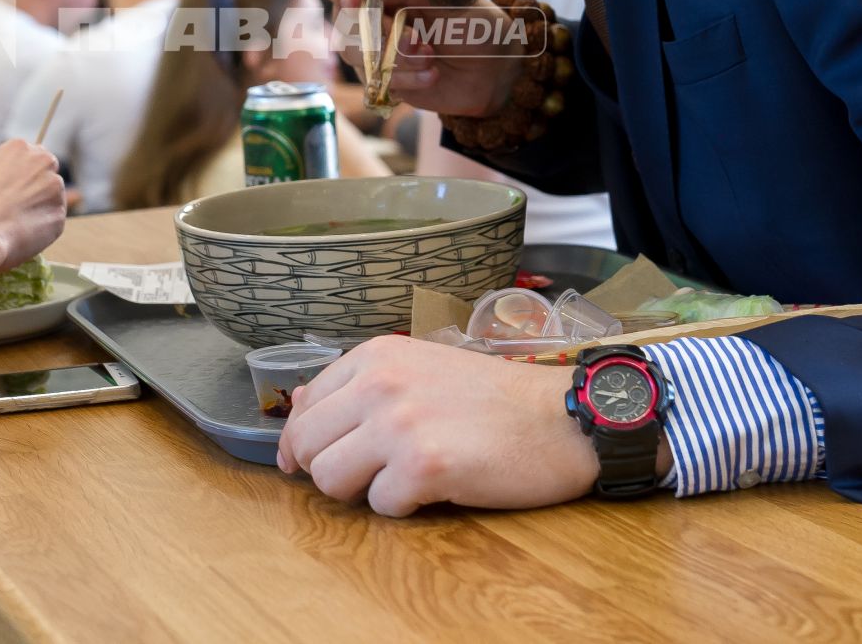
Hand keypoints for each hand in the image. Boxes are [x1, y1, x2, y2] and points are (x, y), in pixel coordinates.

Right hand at [0, 140, 65, 352]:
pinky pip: (55, 225)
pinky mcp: (59, 214)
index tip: (8, 203)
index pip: (33, 160)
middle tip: (8, 223)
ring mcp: (53, 187)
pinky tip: (18, 242)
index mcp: (17, 148)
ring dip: (38, 219)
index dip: (20, 186)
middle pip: (47, 180)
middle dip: (33, 200)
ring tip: (9, 234)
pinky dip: (41, 236)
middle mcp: (41, 161)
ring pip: (53, 203)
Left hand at [276, 335, 596, 516]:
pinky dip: (404, 507)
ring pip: (330, 479)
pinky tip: (436, 489)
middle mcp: (379, 384)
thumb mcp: (421, 369)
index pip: (304, 405)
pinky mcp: (424, 467)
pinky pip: (380, 505)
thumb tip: (297, 408)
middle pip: (307, 445)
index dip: (303, 441)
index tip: (309, 461)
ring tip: (402, 480)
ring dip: (362, 490)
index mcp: (376, 355)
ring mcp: (399, 425)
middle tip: (367, 476)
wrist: (564, 416)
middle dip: (329, 469)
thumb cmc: (496, 398)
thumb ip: (362, 386)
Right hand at [333, 0, 525, 119]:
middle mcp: (375, 21)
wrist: (493, 67)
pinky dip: (407, 79)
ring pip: (357, 55)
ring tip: (429, 55)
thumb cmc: (473, 23)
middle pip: (345, 25)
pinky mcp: (387, 81)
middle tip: (413, 38)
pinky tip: (432, 74)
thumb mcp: (449, 0)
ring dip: (394, 56)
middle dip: (374, 32)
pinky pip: (379, 82)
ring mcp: (378, 53)